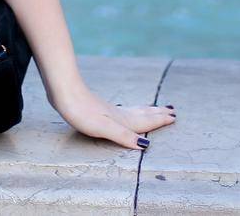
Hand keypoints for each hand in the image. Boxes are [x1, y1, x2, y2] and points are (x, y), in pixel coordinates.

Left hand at [50, 85, 176, 149]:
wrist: (65, 92)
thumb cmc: (82, 112)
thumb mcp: (103, 127)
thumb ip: (124, 135)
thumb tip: (145, 146)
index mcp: (122, 120)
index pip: (145, 122)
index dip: (159, 120)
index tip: (174, 117)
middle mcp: (118, 114)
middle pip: (142, 114)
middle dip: (157, 114)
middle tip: (172, 111)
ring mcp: (109, 110)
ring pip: (134, 111)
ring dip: (147, 110)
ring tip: (156, 108)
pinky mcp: (99, 108)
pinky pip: (124, 110)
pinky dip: (132, 110)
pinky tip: (126, 111)